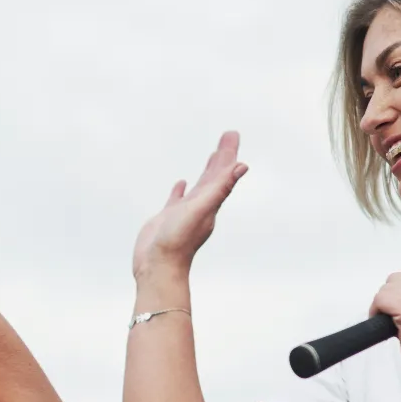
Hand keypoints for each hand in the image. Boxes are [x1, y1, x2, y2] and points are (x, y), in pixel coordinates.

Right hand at [132, 131, 247, 279]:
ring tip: (212, 157)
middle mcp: (200, 206)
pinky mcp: (168, 218)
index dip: (228, 154)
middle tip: (229, 136)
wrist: (157, 267)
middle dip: (222, 156)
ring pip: (199, 186)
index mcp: (210, 203)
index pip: (223, 173)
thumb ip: (220, 188)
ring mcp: (184, 212)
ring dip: (207, 170)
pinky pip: (177, 199)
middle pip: (215, 176)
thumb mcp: (200, 209)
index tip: (232, 134)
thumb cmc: (177, 241)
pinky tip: (181, 183)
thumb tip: (242, 167)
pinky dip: (181, 189)